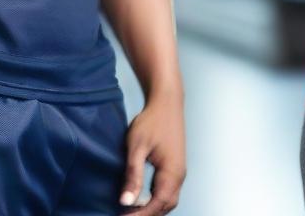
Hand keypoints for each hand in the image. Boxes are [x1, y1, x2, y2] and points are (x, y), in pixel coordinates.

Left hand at [119, 92, 185, 214]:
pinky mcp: (176, 166)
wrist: (167, 100)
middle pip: (166, 206)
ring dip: (153, 208)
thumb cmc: (152, 120)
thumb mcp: (137, 146)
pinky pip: (168, 191)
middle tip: (125, 215)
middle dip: (147, 214)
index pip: (157, 205)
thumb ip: (132, 175)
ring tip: (132, 210)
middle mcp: (179, 175)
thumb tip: (125, 202)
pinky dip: (156, 199)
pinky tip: (142, 197)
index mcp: (172, 173)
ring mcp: (179, 171)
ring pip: (168, 200)